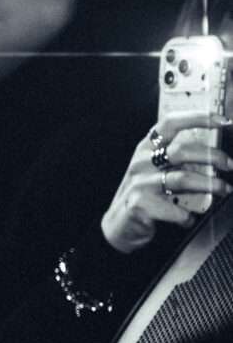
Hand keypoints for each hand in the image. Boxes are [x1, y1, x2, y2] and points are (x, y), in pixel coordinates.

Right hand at [101, 110, 231, 253]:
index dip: (197, 118)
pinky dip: (188, 216)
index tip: (222, 121)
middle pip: (182, 151)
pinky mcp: (141, 204)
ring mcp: (140, 182)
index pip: (171, 123)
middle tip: (230, 165)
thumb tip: (215, 153)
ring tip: (224, 189)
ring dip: (210, 184)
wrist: (120, 223)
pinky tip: (188, 218)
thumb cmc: (145, 193)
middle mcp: (142, 161)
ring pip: (183, 178)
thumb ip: (177, 158)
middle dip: (213, 157)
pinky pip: (176, 210)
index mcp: (147, 147)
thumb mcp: (155, 169)